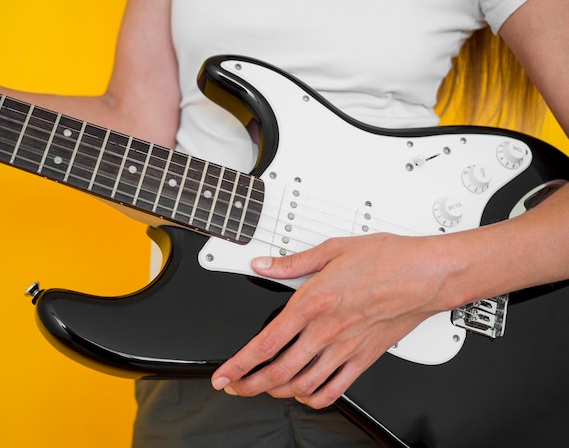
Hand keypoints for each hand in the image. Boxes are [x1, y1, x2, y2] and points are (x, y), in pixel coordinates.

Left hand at [211, 233, 455, 408]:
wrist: (425, 274)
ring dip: (277, 392)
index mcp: (312, 303)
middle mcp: (325, 331)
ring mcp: (345, 349)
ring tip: (263, 390)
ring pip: (302, 385)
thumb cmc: (385, 259)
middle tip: (235, 387)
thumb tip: (263, 265)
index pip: (265, 343)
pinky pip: (334, 390)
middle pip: (278, 372)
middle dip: (249, 385)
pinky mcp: (364, 358)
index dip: (238, 365)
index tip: (224, 375)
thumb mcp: (332, 250)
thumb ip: (292, 262)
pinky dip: (314, 399)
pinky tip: (305, 395)